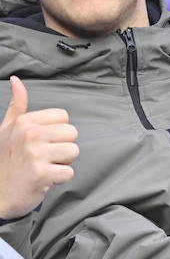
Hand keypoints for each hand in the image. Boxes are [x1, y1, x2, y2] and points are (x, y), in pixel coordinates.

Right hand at [0, 77, 78, 219]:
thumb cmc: (5, 159)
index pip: (63, 117)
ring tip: (43, 166)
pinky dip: (59, 178)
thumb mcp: (6, 129)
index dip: (56, 132)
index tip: (40, 142)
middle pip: (72, 133)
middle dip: (62, 147)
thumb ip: (17, 106)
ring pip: (73, 152)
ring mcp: (35, 154)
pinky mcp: (42, 174)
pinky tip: (43, 179)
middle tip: (43, 157)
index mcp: (24, 122)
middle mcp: (29, 135)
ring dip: (62, 163)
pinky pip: (69, 172)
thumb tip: (16, 79)